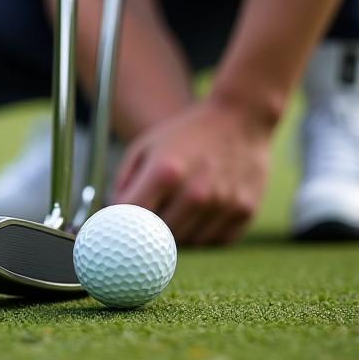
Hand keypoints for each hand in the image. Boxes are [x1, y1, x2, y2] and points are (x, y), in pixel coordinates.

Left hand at [113, 98, 271, 244]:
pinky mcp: (244, 211)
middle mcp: (196, 192)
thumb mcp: (145, 146)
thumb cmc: (186, 132)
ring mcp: (223, 204)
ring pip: (188, 243)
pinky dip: (204, 234)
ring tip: (178, 211)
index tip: (120, 229)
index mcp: (165, 172)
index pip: (133, 219)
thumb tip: (114, 218)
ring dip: (177, 234)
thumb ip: (124, 183)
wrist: (241, 117)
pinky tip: (201, 213)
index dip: (122, 227)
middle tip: (149, 222)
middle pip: (159, 238)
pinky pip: (215, 241)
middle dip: (149, 232)